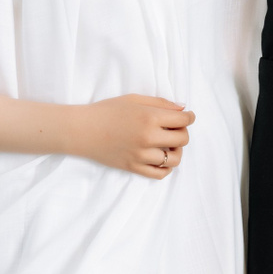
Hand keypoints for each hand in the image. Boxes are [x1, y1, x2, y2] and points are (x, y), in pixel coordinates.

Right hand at [71, 95, 193, 178]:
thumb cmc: (107, 110)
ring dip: (176, 151)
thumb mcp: (134, 99)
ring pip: (175, 159)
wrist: (82, 130)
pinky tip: (161, 158)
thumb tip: (183, 109)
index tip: (187, 117)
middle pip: (183, 139)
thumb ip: (160, 103)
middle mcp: (148, 138)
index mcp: (149, 117)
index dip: (189, 117)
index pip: (183, 121)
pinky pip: (160, 174)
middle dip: (183, 132)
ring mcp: (141, 155)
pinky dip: (166, 167)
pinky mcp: (134, 168)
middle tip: (175, 129)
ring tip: (168, 145)